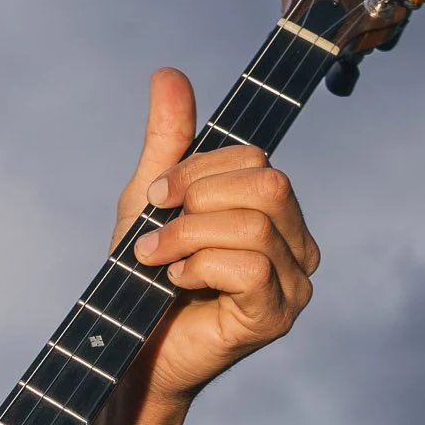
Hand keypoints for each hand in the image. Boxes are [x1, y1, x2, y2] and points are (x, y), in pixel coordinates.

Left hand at [113, 67, 319, 404]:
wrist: (126, 352)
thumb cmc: (141, 280)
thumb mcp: (150, 201)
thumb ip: (168, 141)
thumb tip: (168, 72)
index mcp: (274, 212)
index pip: (255, 160)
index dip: (199, 169)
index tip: (156, 196)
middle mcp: (297, 244)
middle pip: (267, 184)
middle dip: (197, 200)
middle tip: (153, 231)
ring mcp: (295, 283)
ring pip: (255, 224)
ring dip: (188, 237)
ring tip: (154, 261)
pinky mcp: (277, 316)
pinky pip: (251, 267)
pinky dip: (200, 266)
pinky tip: (175, 282)